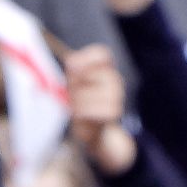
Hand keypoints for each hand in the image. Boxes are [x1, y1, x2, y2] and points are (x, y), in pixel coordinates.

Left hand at [63, 44, 136, 174]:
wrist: (93, 132)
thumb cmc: (82, 105)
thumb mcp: (74, 86)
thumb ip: (73, 72)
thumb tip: (71, 62)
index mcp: (105, 69)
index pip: (101, 54)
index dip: (84, 58)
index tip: (70, 68)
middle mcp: (114, 79)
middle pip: (91, 73)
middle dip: (75, 84)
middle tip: (69, 94)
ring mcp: (116, 95)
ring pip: (90, 93)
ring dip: (77, 101)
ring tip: (73, 107)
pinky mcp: (114, 111)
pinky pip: (93, 109)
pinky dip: (82, 113)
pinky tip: (80, 116)